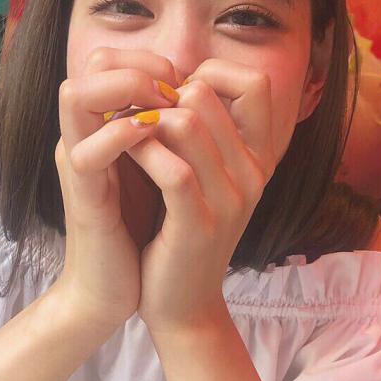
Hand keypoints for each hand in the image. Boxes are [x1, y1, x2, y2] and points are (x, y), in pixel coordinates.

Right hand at [53, 47, 180, 331]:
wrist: (110, 292)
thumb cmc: (138, 234)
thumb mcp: (156, 174)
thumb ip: (165, 138)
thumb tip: (200, 102)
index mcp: (98, 131)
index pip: (108, 60)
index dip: (150, 59)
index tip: (186, 83)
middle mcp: (80, 139)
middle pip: (89, 65)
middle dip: (139, 65)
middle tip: (176, 90)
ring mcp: (76, 165)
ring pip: (74, 96)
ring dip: (126, 89)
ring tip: (166, 106)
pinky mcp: (81, 197)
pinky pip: (87, 153)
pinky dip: (121, 137)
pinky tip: (153, 138)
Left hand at [125, 59, 277, 335]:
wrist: (182, 306)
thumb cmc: (182, 236)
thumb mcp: (205, 181)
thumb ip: (204, 136)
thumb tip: (178, 83)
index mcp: (259, 158)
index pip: (255, 83)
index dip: (208, 74)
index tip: (171, 98)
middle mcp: (253, 173)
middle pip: (209, 93)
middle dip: (159, 96)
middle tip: (131, 116)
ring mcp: (230, 199)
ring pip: (189, 122)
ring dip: (143, 121)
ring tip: (122, 134)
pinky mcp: (200, 224)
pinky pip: (172, 168)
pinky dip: (140, 153)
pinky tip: (122, 157)